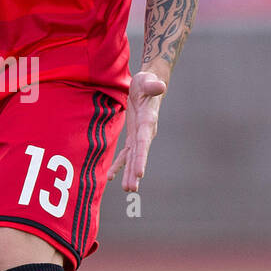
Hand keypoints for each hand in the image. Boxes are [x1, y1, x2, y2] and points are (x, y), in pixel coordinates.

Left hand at [107, 70, 167, 192]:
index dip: (141, 157)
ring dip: (129, 173)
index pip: (144, 142)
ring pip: (133, 158)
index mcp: (148, 121)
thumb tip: (160, 86)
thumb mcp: (148, 81)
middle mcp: (146, 132)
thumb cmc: (147, 82)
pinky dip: (119, 165)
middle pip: (139, 155)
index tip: (140, 172)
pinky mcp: (133, 136)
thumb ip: (153, 86)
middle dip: (134, 172)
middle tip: (131, 188)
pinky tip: (111, 177)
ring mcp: (139, 136)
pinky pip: (125, 154)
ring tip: (127, 189)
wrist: (148, 85)